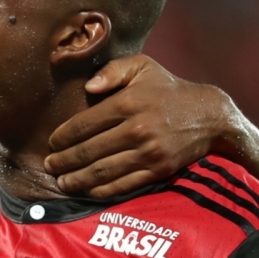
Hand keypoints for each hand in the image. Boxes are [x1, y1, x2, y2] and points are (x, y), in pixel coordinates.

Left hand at [45, 54, 238, 197]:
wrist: (209, 117)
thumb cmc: (168, 89)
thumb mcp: (143, 66)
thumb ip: (112, 70)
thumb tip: (87, 87)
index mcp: (128, 103)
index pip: (84, 124)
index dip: (63, 136)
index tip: (51, 142)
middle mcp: (136, 129)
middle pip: (89, 150)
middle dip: (64, 161)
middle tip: (49, 166)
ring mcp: (148, 152)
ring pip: (103, 171)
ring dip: (77, 179)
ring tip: (61, 182)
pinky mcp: (158, 170)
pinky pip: (123, 184)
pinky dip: (102, 190)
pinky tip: (87, 191)